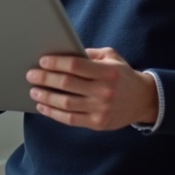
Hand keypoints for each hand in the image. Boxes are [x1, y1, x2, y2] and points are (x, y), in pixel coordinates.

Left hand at [26, 47, 157, 129]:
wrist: (143, 100)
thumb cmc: (122, 75)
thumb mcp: (112, 57)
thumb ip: (89, 54)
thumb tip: (63, 51)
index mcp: (107, 72)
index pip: (76, 65)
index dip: (56, 63)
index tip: (42, 61)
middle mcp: (104, 91)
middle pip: (67, 84)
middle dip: (45, 79)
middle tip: (31, 75)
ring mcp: (100, 109)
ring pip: (66, 103)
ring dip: (46, 97)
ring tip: (34, 91)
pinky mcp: (97, 123)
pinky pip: (70, 119)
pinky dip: (53, 113)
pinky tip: (43, 107)